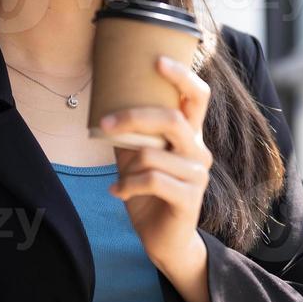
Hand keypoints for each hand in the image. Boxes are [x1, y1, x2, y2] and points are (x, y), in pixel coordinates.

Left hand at [100, 55, 213, 267]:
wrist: (165, 241)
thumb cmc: (151, 194)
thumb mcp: (137, 159)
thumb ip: (131, 134)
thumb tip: (103, 104)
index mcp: (190, 136)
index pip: (197, 97)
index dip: (182, 76)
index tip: (157, 60)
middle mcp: (199, 151)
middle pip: (173, 119)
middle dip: (135, 116)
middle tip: (105, 122)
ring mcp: (197, 175)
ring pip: (155, 154)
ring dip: (128, 166)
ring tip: (118, 180)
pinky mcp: (189, 198)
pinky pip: (152, 180)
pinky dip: (128, 186)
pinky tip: (119, 193)